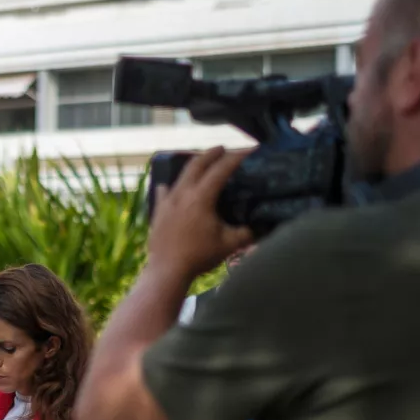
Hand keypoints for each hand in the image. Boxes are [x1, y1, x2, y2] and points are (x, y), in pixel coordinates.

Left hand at [147, 147, 254, 280]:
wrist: (166, 270)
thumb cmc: (199, 256)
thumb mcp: (229, 244)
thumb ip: (247, 232)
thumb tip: (261, 225)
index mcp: (201, 197)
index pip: (221, 169)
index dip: (237, 157)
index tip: (249, 150)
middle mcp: (182, 193)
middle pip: (197, 164)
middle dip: (211, 153)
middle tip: (223, 148)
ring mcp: (167, 201)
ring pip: (180, 175)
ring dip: (193, 166)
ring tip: (202, 164)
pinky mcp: (158, 211)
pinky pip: (164, 191)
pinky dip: (173, 185)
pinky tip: (172, 187)